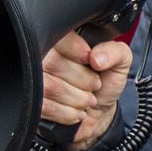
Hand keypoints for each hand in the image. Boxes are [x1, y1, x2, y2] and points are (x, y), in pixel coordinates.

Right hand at [40, 32, 132, 150]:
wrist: (98, 113)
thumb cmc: (105, 83)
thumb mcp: (120, 63)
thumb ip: (115, 52)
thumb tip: (97, 56)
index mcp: (64, 40)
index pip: (59, 37)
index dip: (77, 51)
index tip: (93, 63)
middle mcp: (44, 55)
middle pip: (52, 63)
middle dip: (82, 80)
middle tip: (94, 85)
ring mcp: (34, 79)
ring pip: (48, 86)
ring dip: (76, 98)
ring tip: (88, 99)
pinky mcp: (32, 101)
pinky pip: (43, 106)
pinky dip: (66, 112)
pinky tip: (76, 111)